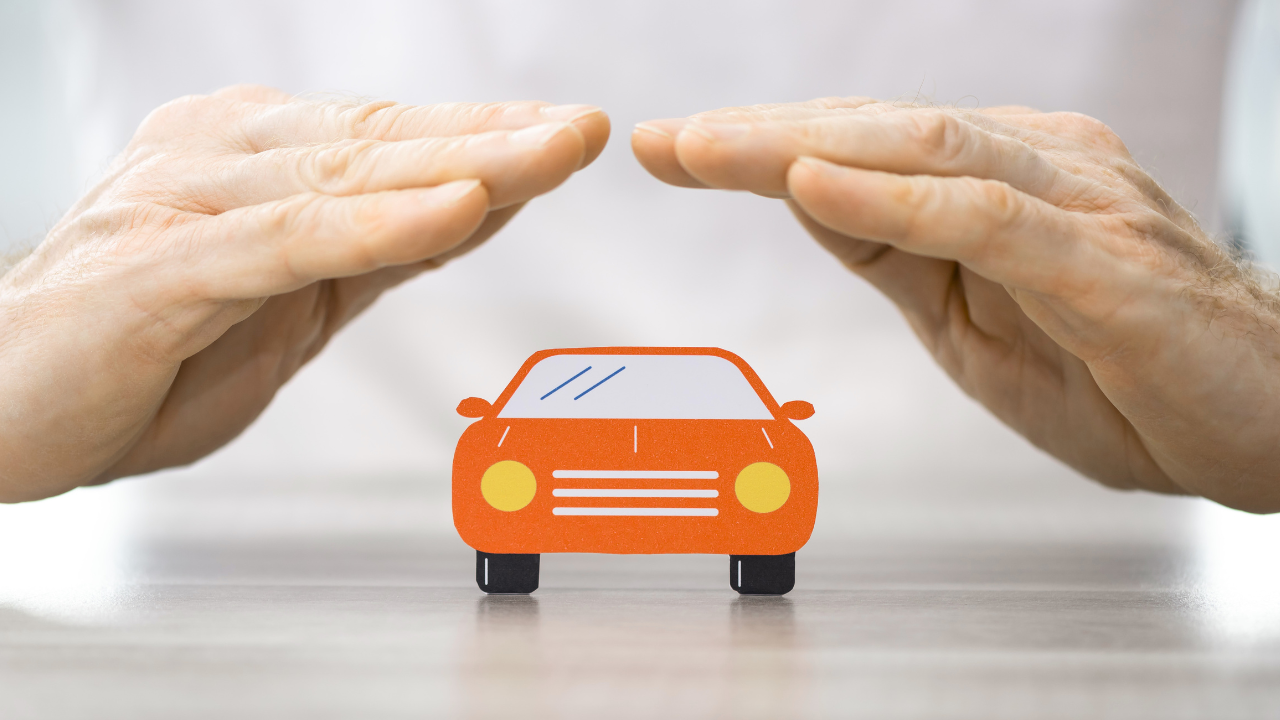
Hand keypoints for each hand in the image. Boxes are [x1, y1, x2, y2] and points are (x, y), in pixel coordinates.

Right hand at [0, 84, 608, 501]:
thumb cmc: (137, 355)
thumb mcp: (287, 302)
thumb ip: (369, 254)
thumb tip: (468, 211)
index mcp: (248, 160)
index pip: (388, 141)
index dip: (483, 138)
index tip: (566, 135)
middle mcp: (220, 159)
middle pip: (383, 142)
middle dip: (495, 138)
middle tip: (583, 128)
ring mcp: (190, 205)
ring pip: (349, 174)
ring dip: (462, 162)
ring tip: (551, 154)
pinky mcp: (165, 268)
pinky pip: (294, 238)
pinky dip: (383, 225)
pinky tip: (457, 209)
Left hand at [634, 98, 1279, 511]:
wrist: (1268, 420)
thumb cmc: (1123, 372)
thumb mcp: (977, 323)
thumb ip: (900, 256)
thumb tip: (810, 200)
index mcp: (1002, 179)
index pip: (862, 146)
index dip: (760, 145)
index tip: (673, 149)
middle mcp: (1038, 165)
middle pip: (874, 130)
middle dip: (756, 134)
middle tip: (661, 138)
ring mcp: (1075, 203)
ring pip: (917, 149)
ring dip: (799, 146)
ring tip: (703, 147)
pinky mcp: (1103, 261)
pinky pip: (983, 215)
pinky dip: (891, 197)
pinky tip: (811, 183)